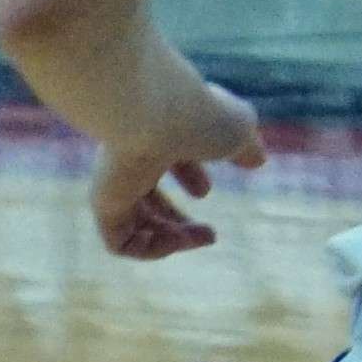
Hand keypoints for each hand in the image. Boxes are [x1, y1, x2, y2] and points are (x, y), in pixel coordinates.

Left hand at [90, 86, 264, 260]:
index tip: (205, 191)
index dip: (190, 176)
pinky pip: (119, 241)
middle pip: (147, 198)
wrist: (156, 112)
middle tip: (209, 235)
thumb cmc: (200, 115)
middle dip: (177, 220)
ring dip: (170, 240)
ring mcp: (116, 181)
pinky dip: (150, 249)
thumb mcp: (238, 129)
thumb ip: (247, 147)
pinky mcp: (105, 204)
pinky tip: (177, 244)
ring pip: (134, 224)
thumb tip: (257, 160)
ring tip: (200, 240)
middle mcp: (132, 157)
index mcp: (159, 132)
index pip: (167, 159)